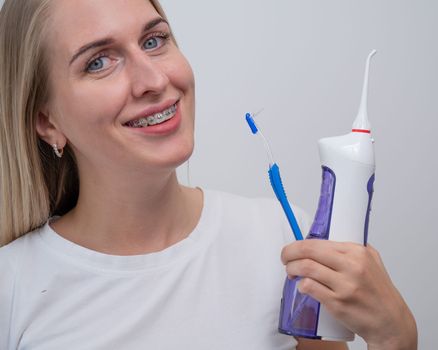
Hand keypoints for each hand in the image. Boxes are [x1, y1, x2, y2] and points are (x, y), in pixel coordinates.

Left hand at [281, 240, 416, 349]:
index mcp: (357, 251)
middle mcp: (352, 266)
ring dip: (292, 269)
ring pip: (306, 268)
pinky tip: (302, 286)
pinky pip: (310, 288)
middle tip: (285, 259)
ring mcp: (344, 285)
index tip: (292, 249)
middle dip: (289, 253)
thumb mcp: (372, 260)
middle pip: (308, 251)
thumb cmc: (379, 291)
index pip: (317, 242)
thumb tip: (324, 240)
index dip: (298, 245)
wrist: (390, 321)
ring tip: (291, 273)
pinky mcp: (338, 303)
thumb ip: (351, 248)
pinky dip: (301, 285)